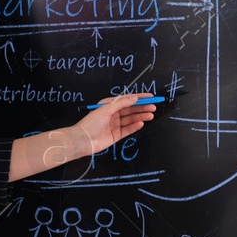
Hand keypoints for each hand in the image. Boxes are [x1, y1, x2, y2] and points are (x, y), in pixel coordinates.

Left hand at [37, 94, 157, 173]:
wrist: (83, 140)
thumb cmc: (92, 122)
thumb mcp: (106, 109)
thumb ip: (121, 103)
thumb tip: (135, 98)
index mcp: (109, 105)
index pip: (127, 100)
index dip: (139, 97)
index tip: (150, 96)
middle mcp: (113, 114)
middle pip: (131, 109)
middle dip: (142, 107)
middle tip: (153, 107)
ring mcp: (115, 125)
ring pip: (131, 119)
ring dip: (141, 116)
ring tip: (151, 115)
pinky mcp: (116, 135)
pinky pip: (128, 129)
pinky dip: (135, 126)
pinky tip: (141, 123)